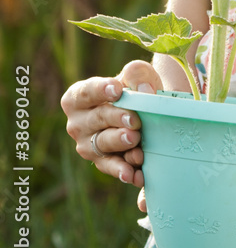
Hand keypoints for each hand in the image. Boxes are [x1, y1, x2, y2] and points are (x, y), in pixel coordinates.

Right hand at [60, 61, 162, 194]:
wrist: (147, 110)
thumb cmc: (135, 87)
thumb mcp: (138, 74)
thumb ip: (138, 74)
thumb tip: (144, 91)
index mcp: (79, 97)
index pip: (86, 92)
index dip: (100, 90)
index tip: (117, 90)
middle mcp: (77, 123)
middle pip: (96, 119)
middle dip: (116, 118)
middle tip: (134, 120)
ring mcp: (87, 145)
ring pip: (101, 144)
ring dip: (118, 143)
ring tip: (135, 139)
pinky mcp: (102, 162)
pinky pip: (111, 167)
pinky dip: (123, 170)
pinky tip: (135, 173)